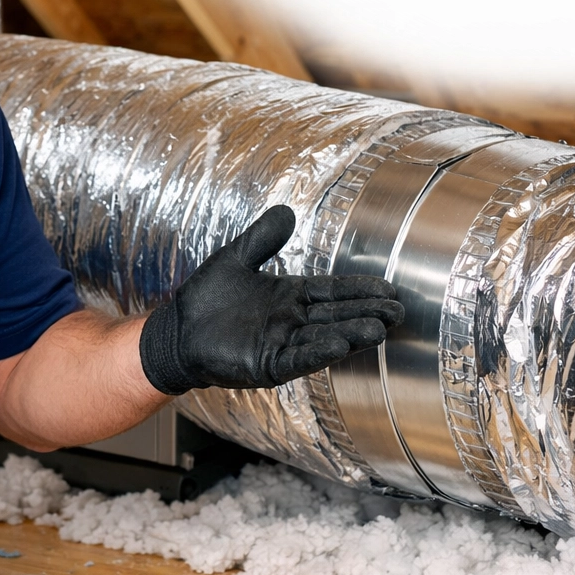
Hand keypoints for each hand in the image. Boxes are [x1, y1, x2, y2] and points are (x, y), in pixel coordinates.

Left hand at [138, 205, 403, 394]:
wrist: (175, 330)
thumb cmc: (206, 298)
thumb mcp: (236, 258)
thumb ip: (262, 238)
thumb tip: (287, 211)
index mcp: (288, 297)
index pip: (331, 291)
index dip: (360, 290)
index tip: (389, 289)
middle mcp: (291, 322)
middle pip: (336, 315)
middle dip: (366, 313)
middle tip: (398, 311)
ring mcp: (281, 344)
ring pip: (324, 337)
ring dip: (351, 334)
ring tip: (380, 329)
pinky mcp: (266, 363)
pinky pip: (297, 358)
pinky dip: (318, 352)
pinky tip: (339, 345)